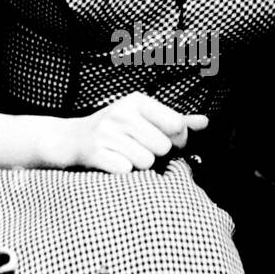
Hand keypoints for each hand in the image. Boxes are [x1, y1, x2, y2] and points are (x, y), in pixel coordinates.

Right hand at [44, 92, 207, 172]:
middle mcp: (121, 112)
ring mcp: (106, 132)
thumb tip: (205, 122)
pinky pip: (126, 171)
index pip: (176, 125)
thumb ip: (175, 121)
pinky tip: (110, 162)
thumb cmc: (114, 130)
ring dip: (136, 164)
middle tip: (134, 147)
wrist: (69, 139)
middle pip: (162, 147)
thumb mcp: (142, 118)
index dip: (175, 139)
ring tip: (121, 154)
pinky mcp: (95, 151)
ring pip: (146, 162)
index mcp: (136, 101)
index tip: (159, 138)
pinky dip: (120, 172)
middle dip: (152, 153)